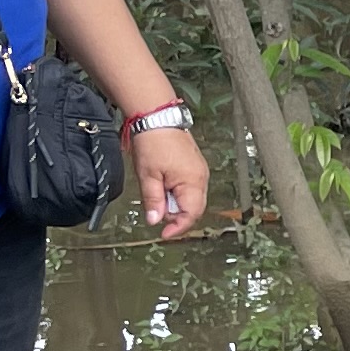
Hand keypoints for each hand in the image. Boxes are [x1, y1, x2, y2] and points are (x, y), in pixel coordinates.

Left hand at [132, 123, 208, 239]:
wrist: (157, 116)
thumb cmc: (154, 142)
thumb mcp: (148, 176)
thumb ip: (153, 201)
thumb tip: (155, 221)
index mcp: (193, 182)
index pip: (191, 214)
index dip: (177, 227)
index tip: (163, 234)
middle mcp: (201, 178)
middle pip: (193, 208)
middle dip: (175, 214)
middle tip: (155, 209)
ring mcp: (199, 171)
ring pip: (191, 198)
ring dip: (174, 202)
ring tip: (157, 191)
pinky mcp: (194, 165)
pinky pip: (189, 187)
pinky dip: (177, 192)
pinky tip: (163, 184)